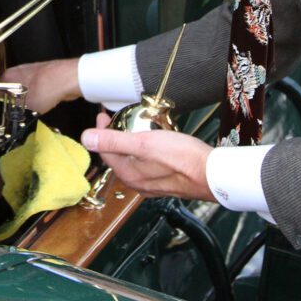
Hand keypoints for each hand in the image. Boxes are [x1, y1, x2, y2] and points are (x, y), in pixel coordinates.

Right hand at [1, 58, 80, 113]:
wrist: (67, 79)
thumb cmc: (43, 90)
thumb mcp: (24, 106)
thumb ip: (14, 108)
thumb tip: (12, 110)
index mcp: (8, 75)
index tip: (1, 110)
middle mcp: (18, 70)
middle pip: (11, 88)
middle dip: (14, 100)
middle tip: (16, 112)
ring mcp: (33, 70)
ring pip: (25, 88)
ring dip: (27, 98)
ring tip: (31, 109)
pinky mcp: (45, 74)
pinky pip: (37, 88)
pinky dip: (39, 95)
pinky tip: (43, 103)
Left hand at [81, 111, 215, 201]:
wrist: (214, 174)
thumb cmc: (182, 158)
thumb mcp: (144, 143)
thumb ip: (114, 141)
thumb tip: (86, 138)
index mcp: (128, 174)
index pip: (105, 151)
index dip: (101, 131)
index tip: (103, 116)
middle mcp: (137, 183)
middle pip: (117, 157)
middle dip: (113, 137)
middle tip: (116, 119)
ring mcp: (152, 184)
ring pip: (132, 161)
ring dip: (128, 144)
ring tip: (134, 127)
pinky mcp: (165, 181)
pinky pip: (146, 165)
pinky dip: (143, 152)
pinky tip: (153, 143)